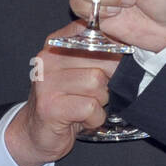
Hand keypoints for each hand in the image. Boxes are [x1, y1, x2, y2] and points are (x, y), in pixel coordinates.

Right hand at [4, 34, 122, 165]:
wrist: (36, 134)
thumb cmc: (65, 102)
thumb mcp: (79, 71)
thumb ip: (97, 54)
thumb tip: (129, 45)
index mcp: (57, 43)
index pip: (94, 32)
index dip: (113, 49)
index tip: (114, 63)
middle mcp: (49, 58)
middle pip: (102, 58)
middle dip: (109, 81)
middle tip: (97, 93)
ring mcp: (47, 81)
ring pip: (97, 83)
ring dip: (100, 101)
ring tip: (87, 107)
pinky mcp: (50, 106)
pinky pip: (90, 107)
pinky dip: (94, 118)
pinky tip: (83, 120)